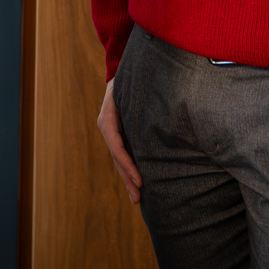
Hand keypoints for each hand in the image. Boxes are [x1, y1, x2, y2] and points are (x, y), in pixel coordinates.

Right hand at [98, 77, 141, 203]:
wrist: (123, 69)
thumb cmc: (131, 77)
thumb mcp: (131, 87)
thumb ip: (139, 100)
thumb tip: (161, 110)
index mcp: (107, 119)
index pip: (117, 147)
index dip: (128, 165)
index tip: (141, 180)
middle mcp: (107, 127)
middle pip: (118, 158)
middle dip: (128, 179)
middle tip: (139, 198)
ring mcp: (112, 131)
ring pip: (120, 159)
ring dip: (128, 179)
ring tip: (137, 198)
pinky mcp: (120, 133)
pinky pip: (124, 153)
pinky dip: (130, 168)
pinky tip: (137, 182)